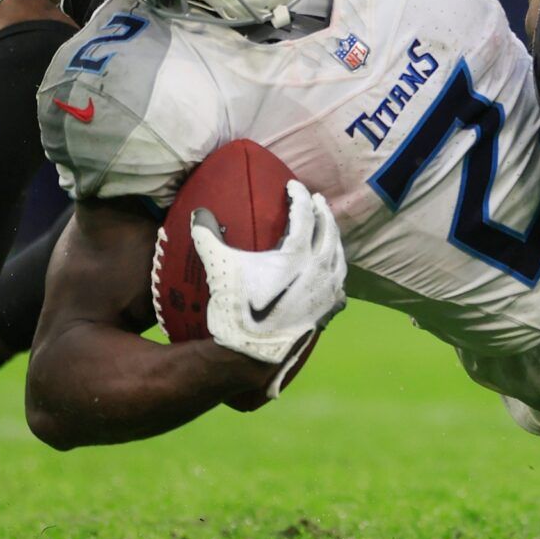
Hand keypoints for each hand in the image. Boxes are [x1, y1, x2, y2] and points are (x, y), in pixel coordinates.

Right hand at [191, 180, 346, 385]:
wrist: (254, 352)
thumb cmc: (238, 308)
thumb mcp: (220, 268)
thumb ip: (208, 237)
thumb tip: (199, 213)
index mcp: (298, 254)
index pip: (304, 214)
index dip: (299, 196)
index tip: (293, 185)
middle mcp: (320, 268)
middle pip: (328, 230)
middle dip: (323, 212)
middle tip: (317, 200)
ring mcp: (328, 290)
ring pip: (338, 255)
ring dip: (333, 238)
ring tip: (328, 230)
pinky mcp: (328, 309)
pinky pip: (340, 284)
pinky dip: (337, 271)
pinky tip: (333, 272)